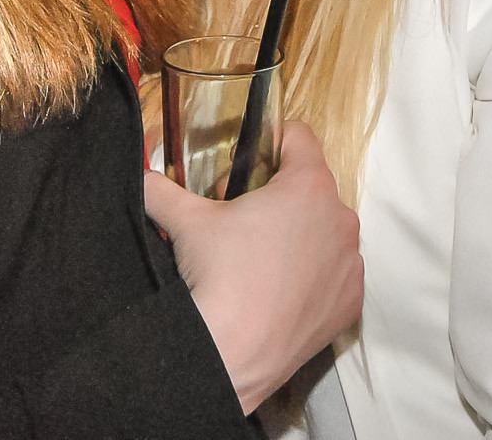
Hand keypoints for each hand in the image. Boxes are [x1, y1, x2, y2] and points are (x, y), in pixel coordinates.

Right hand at [143, 121, 361, 413]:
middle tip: (239, 220)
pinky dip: (312, 275)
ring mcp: (349, 262)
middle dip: (277, 196)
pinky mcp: (350, 300)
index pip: (298, 137)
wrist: (232, 356)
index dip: (268, 144)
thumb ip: (159, 186)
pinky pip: (334, 273)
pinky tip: (279, 290)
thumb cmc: (218, 280)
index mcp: (308, 185)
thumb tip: (141, 176)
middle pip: (310, 188)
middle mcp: (340, 218)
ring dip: (298, 236)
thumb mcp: (183, 221)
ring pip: (324, 230)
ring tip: (258, 259)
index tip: (246, 168)